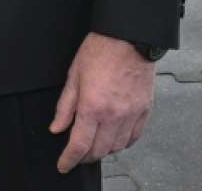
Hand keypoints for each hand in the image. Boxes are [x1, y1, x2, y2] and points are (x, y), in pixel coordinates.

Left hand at [50, 32, 154, 172]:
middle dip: (85, 156)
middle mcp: (113, 115)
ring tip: (95, 144)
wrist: (128, 37)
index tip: (64, 165)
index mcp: (92, 106)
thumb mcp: (74, 75)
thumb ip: (65, 106)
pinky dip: (124, 143)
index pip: (79, 144)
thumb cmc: (100, 50)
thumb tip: (56, 127)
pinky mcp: (144, 109)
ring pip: (117, 147)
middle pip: (99, 150)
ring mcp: (131, 114)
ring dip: (104, 150)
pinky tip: (116, 138)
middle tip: (77, 154)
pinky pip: (134, 136)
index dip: (69, 160)